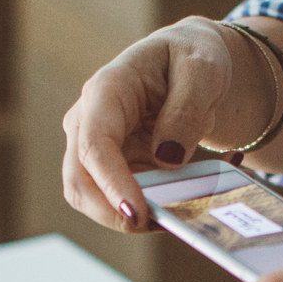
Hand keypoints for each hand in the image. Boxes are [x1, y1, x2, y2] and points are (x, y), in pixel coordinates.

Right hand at [60, 17, 263, 233]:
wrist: (190, 63)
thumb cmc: (192, 57)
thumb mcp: (202, 70)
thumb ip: (186, 110)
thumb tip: (167, 158)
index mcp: (105, 90)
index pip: (94, 144)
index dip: (111, 184)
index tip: (137, 214)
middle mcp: (88, 122)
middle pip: (80, 182)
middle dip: (114, 213)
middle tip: (162, 225)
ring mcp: (95, 149)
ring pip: (96, 201)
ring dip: (136, 216)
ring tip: (184, 208)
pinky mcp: (112, 170)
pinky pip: (123, 202)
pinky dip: (153, 210)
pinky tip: (186, 197)